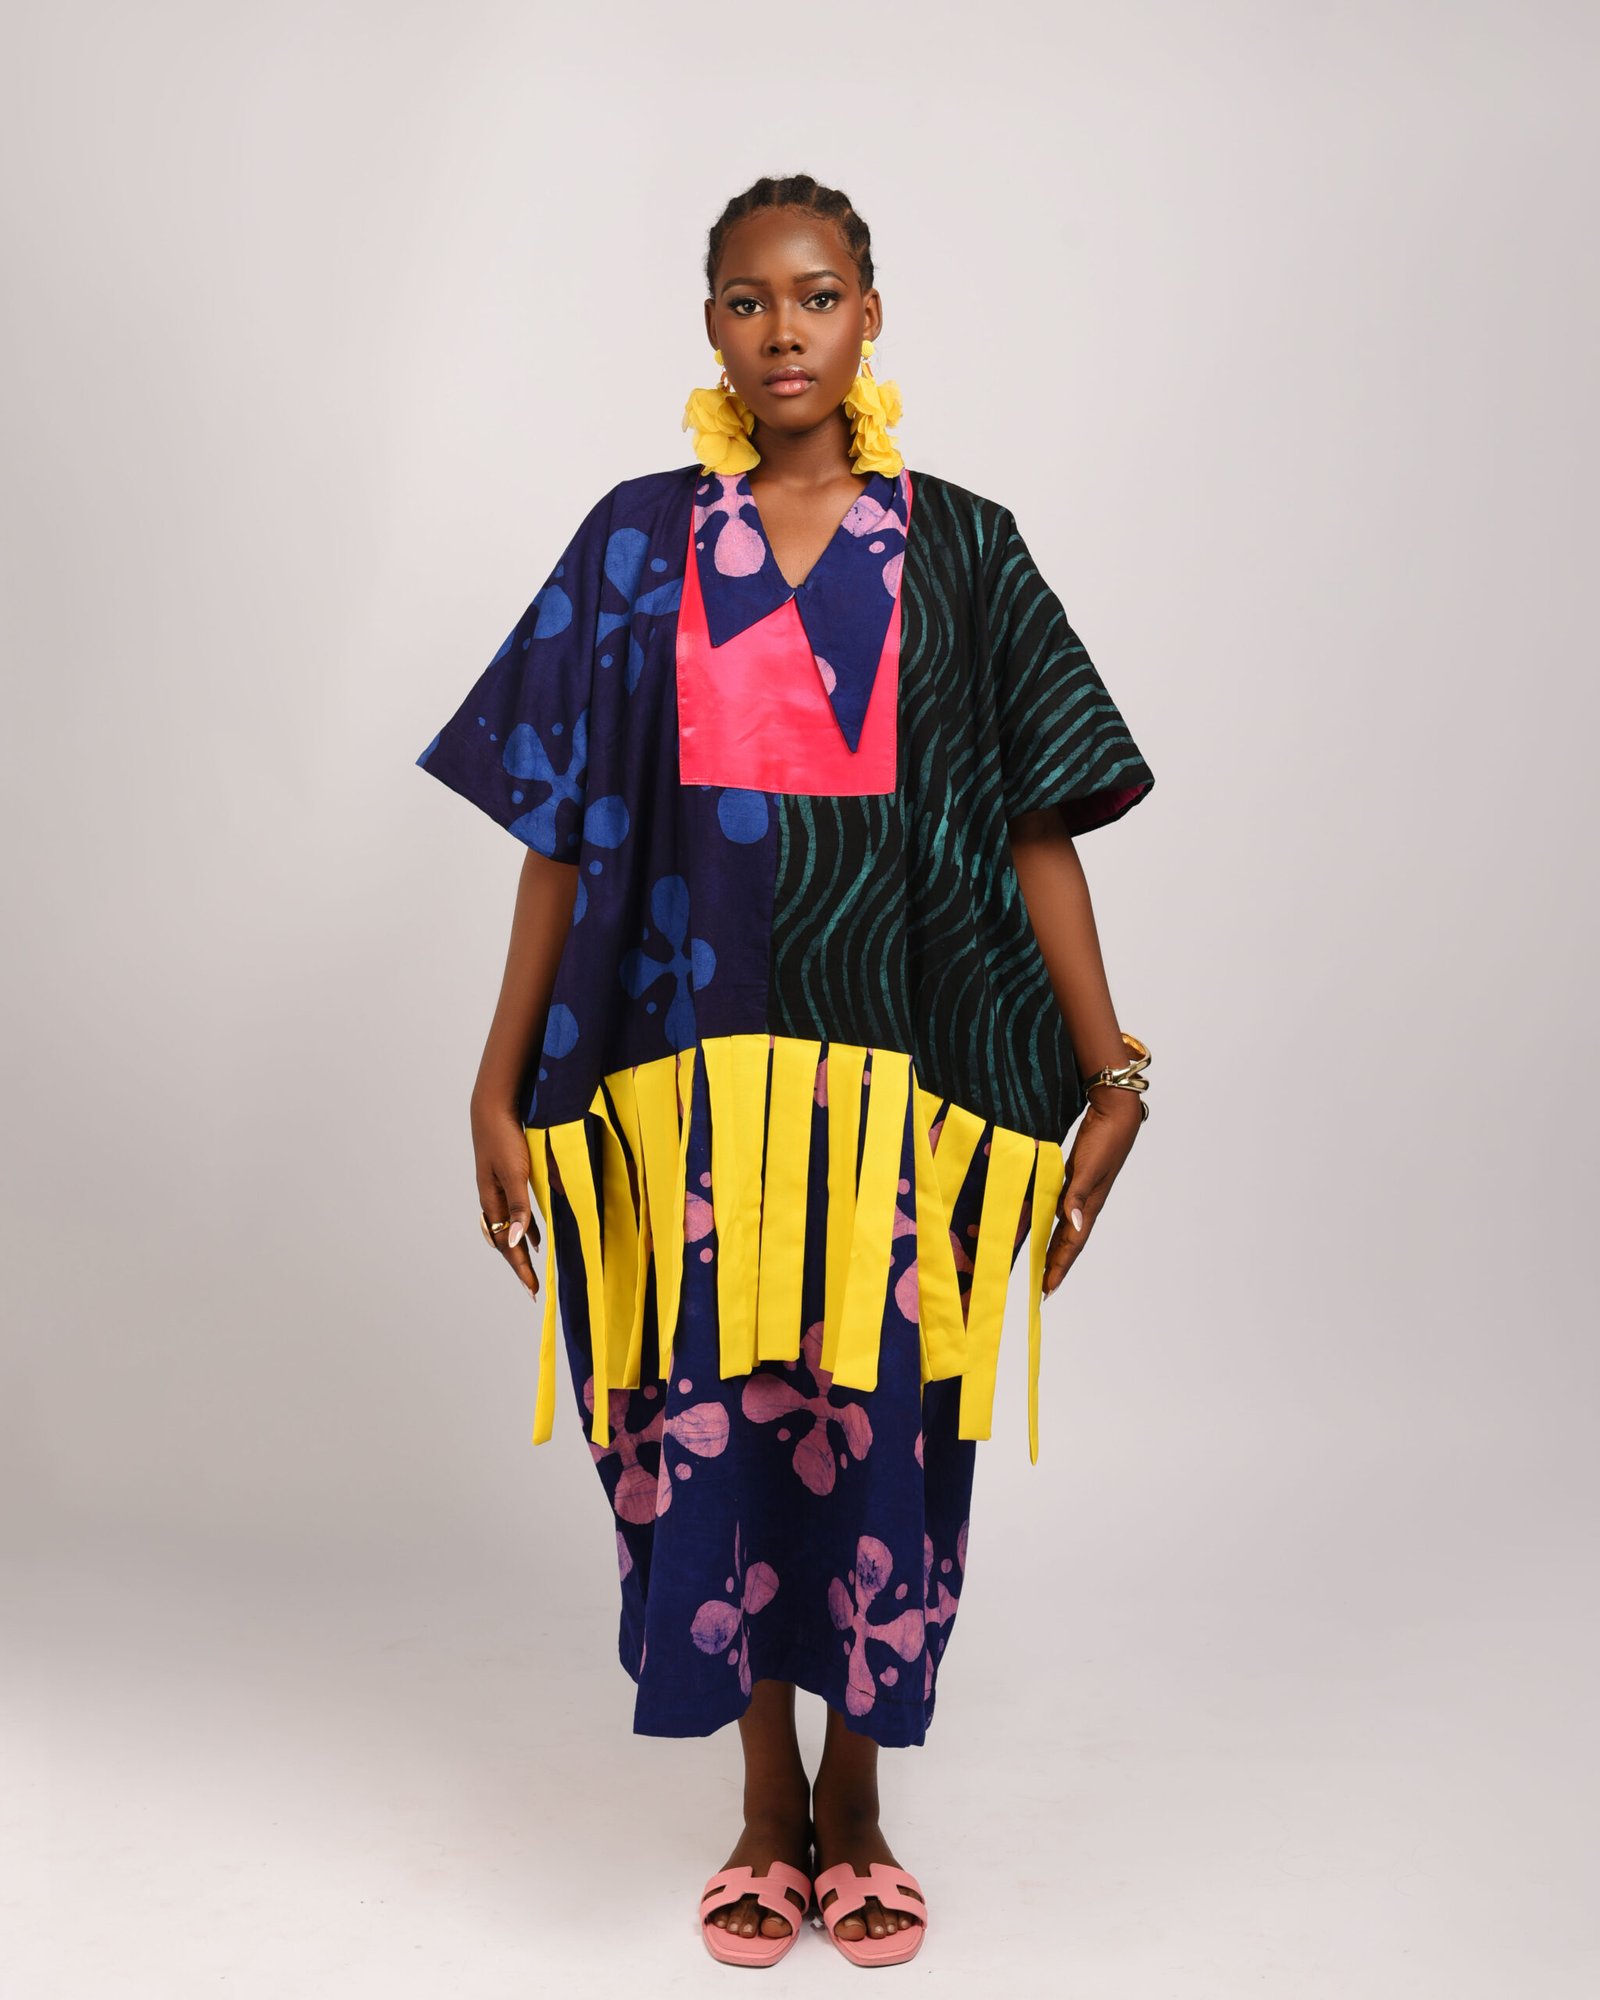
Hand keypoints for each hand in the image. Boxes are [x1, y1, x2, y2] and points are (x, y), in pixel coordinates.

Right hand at [471, 1098, 540, 1299]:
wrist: (493, 1107)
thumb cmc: (504, 1138)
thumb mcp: (515, 1173)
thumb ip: (519, 1205)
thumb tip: (518, 1241)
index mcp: (492, 1201)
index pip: (506, 1243)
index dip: (520, 1267)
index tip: (532, 1289)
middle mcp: (492, 1199)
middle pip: (505, 1240)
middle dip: (519, 1264)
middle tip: (531, 1286)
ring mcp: (498, 1189)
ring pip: (511, 1227)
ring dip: (522, 1247)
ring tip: (533, 1266)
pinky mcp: (507, 1178)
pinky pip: (516, 1212)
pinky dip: (526, 1227)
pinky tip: (537, 1235)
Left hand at [1041, 1087, 1142, 1297]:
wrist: (1115, 1112)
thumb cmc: (1104, 1138)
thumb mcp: (1088, 1167)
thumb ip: (1078, 1195)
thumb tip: (1073, 1226)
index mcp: (1091, 1204)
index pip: (1073, 1243)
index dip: (1060, 1266)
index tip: (1047, 1288)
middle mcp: (1087, 1202)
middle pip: (1069, 1240)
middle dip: (1056, 1263)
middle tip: (1043, 1286)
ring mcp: (1083, 1189)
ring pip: (1064, 1225)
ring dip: (1053, 1244)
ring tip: (1040, 1262)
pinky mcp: (1076, 1177)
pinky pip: (1061, 1206)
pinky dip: (1050, 1218)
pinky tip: (1042, 1221)